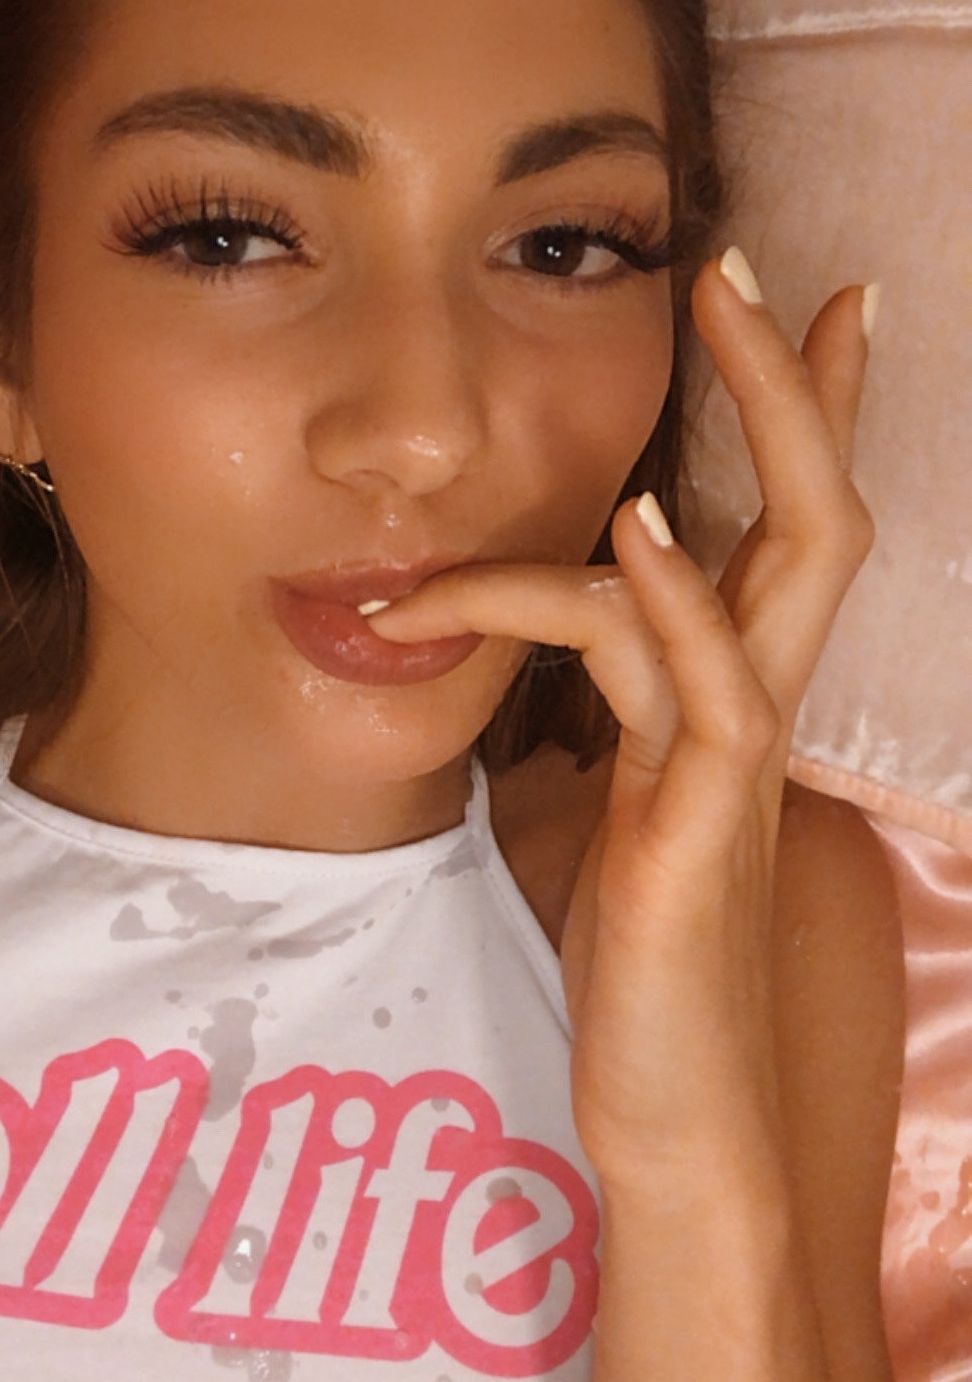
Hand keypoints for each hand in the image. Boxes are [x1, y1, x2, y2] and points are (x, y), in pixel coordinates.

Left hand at [369, 252, 875, 1186]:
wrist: (675, 1120)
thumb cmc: (641, 972)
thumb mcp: (613, 810)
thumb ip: (612, 710)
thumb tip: (563, 621)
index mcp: (732, 709)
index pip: (783, 537)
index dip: (803, 418)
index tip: (800, 300)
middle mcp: (755, 719)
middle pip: (817, 517)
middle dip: (793, 384)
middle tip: (756, 261)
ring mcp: (739, 771)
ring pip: (783, 567)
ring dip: (753, 427)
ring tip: (710, 307)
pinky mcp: (697, 835)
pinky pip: (704, 690)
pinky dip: (669, 596)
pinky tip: (627, 524)